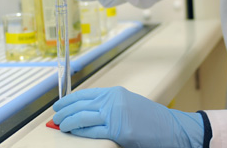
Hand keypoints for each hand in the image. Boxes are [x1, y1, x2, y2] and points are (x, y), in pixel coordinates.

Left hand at [52, 86, 203, 147]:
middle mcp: (113, 101)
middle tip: (55, 118)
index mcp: (115, 93)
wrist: (171, 128)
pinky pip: (91, 131)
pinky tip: (73, 132)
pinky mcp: (118, 130)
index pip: (84, 94)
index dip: (68, 101)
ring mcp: (115, 115)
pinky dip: (79, 132)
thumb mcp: (129, 105)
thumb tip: (87, 112)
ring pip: (81, 117)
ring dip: (67, 122)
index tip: (59, 106)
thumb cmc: (152, 120)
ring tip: (60, 126)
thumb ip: (110, 106)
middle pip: (79, 104)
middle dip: (63, 111)